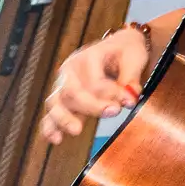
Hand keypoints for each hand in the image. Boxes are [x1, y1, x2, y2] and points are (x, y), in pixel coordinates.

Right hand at [38, 29, 149, 144]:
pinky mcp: (61, 98)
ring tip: (77, 130)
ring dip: (65, 119)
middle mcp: (70, 70)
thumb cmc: (126, 51)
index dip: (111, 93)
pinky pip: (50, 113)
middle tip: (114, 112)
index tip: (130, 101)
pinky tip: (56, 139)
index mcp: (88, 56)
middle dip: (92, 106)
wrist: (118, 46)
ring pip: (55, 103)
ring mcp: (62, 84)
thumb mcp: (134, 57)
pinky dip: (50, 127)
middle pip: (72, 92)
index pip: (94, 80)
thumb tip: (130, 100)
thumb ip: (131, 79)